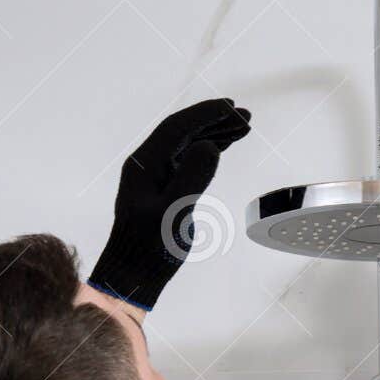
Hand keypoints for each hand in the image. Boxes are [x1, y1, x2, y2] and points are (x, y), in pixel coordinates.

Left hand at [88, 98, 251, 310]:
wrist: (133, 272)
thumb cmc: (150, 246)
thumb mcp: (173, 211)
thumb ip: (192, 177)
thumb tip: (210, 146)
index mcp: (145, 164)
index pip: (177, 127)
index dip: (206, 114)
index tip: (232, 107)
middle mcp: (148, 164)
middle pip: (184, 131)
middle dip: (214, 120)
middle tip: (245, 116)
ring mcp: (156, 176)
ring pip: (187, 145)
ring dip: (214, 134)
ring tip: (243, 128)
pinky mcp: (165, 189)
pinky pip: (188, 160)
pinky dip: (208, 151)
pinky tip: (223, 148)